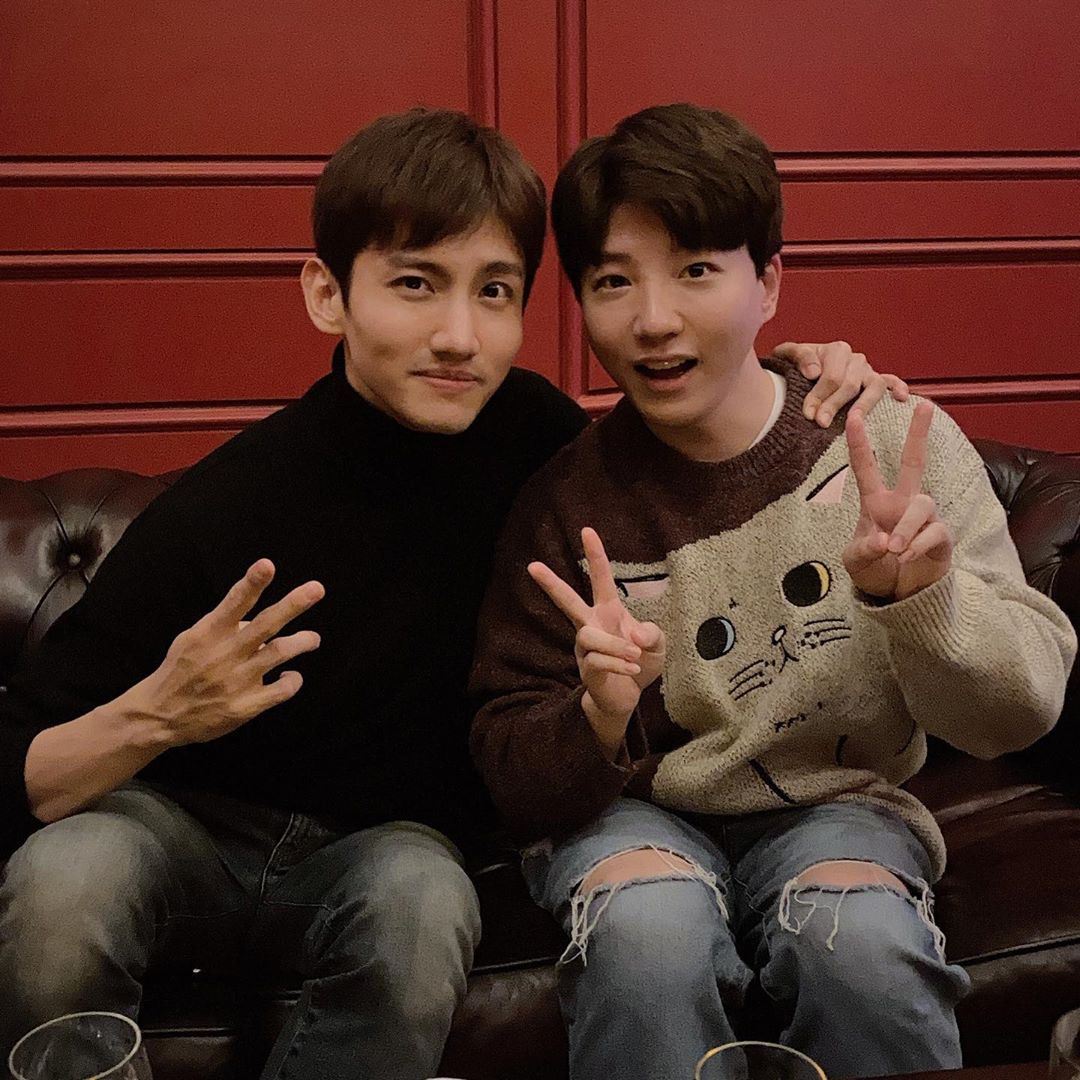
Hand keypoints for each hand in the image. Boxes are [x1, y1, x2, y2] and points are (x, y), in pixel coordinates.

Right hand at [122, 559, 323, 745]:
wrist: (159, 716)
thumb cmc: (181, 670)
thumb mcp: (193, 639)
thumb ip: (225, 625)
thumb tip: (259, 619)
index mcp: (208, 633)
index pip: (233, 603)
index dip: (252, 584)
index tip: (267, 565)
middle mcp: (225, 654)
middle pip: (265, 625)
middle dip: (292, 605)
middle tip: (316, 589)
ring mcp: (236, 681)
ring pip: (279, 653)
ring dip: (302, 642)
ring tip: (313, 639)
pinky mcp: (245, 707)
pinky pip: (281, 691)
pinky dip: (293, 681)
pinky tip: (292, 675)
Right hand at [528, 527, 665, 751]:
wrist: (627, 697)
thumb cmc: (640, 663)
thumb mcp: (657, 645)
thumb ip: (652, 633)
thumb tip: (635, 634)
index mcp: (608, 612)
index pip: (600, 579)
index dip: (596, 555)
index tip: (587, 530)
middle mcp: (592, 625)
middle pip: (567, 601)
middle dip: (551, 584)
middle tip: (532, 566)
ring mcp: (586, 648)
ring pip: (589, 636)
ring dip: (616, 646)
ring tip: (635, 657)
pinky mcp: (587, 670)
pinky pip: (599, 662)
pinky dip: (619, 665)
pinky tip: (633, 671)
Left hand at [773, 340, 909, 426]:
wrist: (796, 371)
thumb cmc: (793, 366)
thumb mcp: (787, 356)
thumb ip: (798, 356)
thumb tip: (814, 372)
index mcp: (836, 350)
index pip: (831, 376)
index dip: (819, 395)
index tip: (808, 413)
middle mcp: (855, 359)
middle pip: (849, 384)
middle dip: (834, 404)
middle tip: (821, 422)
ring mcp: (868, 371)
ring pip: (873, 387)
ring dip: (864, 404)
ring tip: (855, 418)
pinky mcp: (876, 382)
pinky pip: (891, 382)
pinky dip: (898, 387)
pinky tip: (901, 397)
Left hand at [843, 401, 952, 599]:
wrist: (899, 595)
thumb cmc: (875, 569)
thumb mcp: (856, 561)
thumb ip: (862, 550)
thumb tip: (883, 540)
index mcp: (876, 503)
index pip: (865, 468)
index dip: (858, 442)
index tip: (853, 415)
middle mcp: (902, 503)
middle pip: (914, 462)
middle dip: (919, 434)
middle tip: (925, 405)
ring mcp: (924, 518)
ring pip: (921, 505)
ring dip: (906, 527)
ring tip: (893, 549)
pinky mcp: (941, 536)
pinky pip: (934, 531)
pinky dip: (918, 544)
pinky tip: (906, 556)